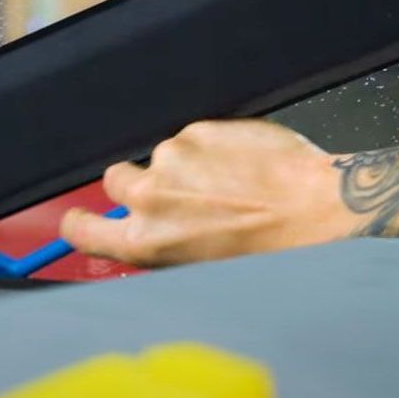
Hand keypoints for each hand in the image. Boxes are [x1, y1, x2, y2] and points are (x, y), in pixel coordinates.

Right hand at [59, 119, 358, 265]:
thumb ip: (162, 246)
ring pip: (165, 157)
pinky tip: (245, 167)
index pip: (81, 228)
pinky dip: (213, 149)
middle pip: (116, 179)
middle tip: (182, 198)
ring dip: (186, 167)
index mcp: (146, 242)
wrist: (318, 212)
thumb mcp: (202, 268)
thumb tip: (144, 233)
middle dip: (140, 185)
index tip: (87, 219)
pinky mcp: (201, 129)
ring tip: (231, 186)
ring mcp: (174, 157)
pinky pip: (195, 138)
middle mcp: (150, 197)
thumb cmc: (268, 251)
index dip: (81, 222)